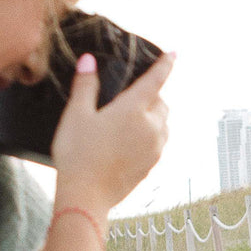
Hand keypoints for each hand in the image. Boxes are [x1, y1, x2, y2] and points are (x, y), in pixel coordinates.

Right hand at [51, 51, 174, 214]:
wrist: (86, 196)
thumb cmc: (77, 153)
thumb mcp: (76, 115)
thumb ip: (85, 86)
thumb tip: (89, 61)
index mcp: (133, 110)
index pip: (155, 81)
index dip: (165, 65)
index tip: (174, 54)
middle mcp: (150, 128)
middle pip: (161, 103)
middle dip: (153, 94)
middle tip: (134, 93)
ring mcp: (154, 149)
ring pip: (163, 124)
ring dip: (154, 116)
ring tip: (134, 117)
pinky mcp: (151, 166)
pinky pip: (158, 143)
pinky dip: (152, 135)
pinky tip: (132, 140)